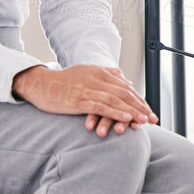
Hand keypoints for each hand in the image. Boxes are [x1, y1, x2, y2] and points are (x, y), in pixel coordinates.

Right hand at [12, 64, 155, 135]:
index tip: (150, 110)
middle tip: (153, 118)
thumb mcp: (87, 72)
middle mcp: (96, 79)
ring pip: (115, 100)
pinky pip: (100, 106)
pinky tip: (126, 118)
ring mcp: (87, 89)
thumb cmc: (64, 81)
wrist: (40, 84)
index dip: (139, 99)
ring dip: (132, 111)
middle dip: (140, 107)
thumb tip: (127, 81)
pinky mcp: (78, 100)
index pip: (125, 87)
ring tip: (144, 120)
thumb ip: (108, 75)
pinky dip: (115, 112)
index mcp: (100, 72)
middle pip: (124, 93)